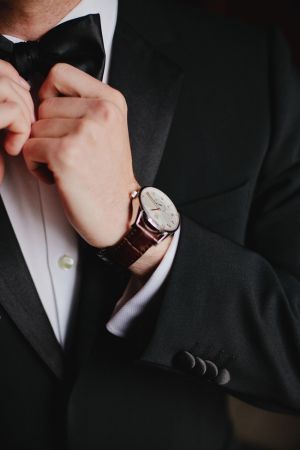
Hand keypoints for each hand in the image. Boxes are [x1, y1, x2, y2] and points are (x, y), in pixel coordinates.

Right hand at [0, 60, 34, 181]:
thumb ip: (1, 109)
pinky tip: (11, 148)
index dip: (13, 77)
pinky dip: (20, 131)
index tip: (22, 97)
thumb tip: (22, 92)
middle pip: (1, 73)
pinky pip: (10, 111)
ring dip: (22, 114)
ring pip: (5, 87)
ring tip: (17, 138)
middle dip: (23, 99)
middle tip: (25, 126)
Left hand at [23, 63, 139, 247]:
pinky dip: (36, 166)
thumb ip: (82, 105)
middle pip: (43, 104)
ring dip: (41, 149)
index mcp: (111, 101)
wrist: (120, 211)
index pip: (60, 73)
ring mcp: (83, 132)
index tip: (56, 114)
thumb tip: (43, 94)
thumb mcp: (108, 129)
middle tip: (66, 149)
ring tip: (64, 164)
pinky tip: (57, 175)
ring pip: (34, 127)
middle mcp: (100, 113)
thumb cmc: (110, 176)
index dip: (49, 94)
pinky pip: (29, 148)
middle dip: (46, 129)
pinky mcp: (66, 154)